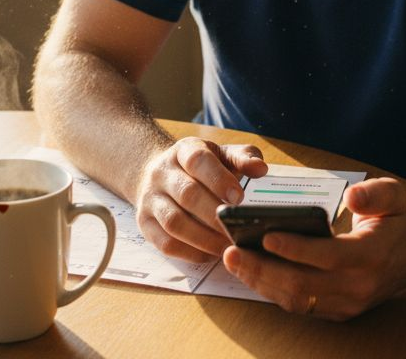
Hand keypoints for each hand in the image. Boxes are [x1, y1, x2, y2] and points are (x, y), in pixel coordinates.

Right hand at [136, 137, 268, 262]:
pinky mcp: (145, 223)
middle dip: (214, 215)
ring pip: (174, 222)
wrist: (158, 174)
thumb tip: (260, 168)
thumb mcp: (221, 155)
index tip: (239, 197)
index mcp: (183, 151)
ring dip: (204, 238)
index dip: (218, 179)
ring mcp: (150, 199)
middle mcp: (161, 173)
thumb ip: (243, 158)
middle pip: (187, 194)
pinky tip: (210, 254)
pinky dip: (189, 252)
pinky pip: (165, 243)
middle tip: (236, 229)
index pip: (198, 160)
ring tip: (227, 246)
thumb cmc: (200, 167)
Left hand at [221, 177, 405, 320]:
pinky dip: (271, 290)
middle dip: (263, 269)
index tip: (266, 235)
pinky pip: (299, 305)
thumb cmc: (397, 221)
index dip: (295, 248)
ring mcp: (348, 303)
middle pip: (303, 285)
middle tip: (232, 251)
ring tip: (233, 261)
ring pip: (297, 300)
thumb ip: (374, 194)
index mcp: (372, 255)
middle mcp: (359, 286)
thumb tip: (352, 196)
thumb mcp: (395, 195)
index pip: (328, 256)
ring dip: (260, 283)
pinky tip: (250, 272)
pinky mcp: (338, 311)